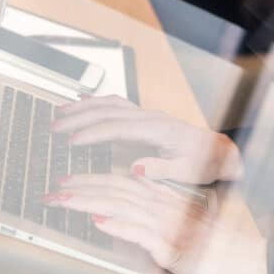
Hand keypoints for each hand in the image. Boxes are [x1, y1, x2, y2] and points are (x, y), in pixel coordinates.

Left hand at [44, 174, 266, 273]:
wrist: (245, 259)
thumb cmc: (211, 246)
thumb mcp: (176, 227)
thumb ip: (147, 217)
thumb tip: (111, 215)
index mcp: (165, 200)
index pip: (122, 184)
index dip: (91, 180)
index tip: (66, 181)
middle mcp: (165, 207)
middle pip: (117, 190)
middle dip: (81, 188)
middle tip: (52, 189)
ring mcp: (169, 225)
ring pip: (123, 206)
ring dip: (90, 201)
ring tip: (64, 200)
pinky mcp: (173, 246)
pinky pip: (142, 233)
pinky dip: (119, 225)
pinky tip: (100, 220)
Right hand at [51, 95, 243, 183]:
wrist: (218, 151)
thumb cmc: (203, 163)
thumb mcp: (187, 172)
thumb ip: (161, 169)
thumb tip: (135, 167)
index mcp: (158, 129)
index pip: (117, 128)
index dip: (92, 134)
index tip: (71, 141)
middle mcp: (150, 117)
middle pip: (108, 111)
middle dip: (79, 118)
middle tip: (54, 127)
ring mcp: (146, 115)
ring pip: (110, 104)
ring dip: (83, 107)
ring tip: (59, 112)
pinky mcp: (144, 118)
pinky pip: (116, 105)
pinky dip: (96, 102)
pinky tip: (80, 102)